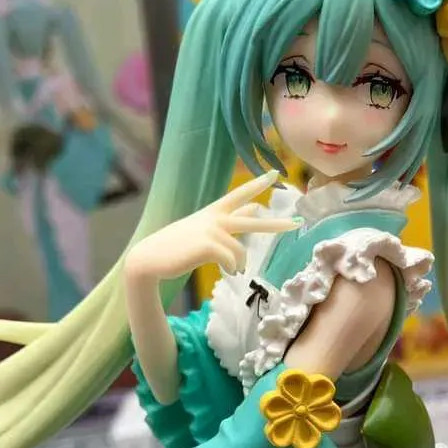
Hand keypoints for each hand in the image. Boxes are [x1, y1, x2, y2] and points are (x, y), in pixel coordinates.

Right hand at [125, 170, 296, 280]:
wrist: (150, 259)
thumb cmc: (176, 247)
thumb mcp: (202, 229)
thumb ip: (229, 220)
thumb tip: (256, 210)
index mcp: (212, 212)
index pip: (239, 194)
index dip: (257, 184)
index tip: (275, 174)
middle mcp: (214, 219)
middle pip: (252, 220)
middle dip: (276, 224)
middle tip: (297, 224)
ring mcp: (211, 232)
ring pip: (241, 251)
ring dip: (240, 264)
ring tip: (234, 270)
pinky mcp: (208, 246)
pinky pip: (232, 261)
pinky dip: (232, 269)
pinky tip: (227, 273)